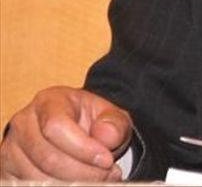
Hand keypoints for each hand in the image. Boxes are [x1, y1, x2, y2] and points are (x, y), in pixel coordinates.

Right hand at [0, 86, 131, 182]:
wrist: (77, 131)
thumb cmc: (92, 122)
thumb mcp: (110, 116)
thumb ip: (114, 123)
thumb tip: (106, 136)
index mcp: (49, 101)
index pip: (57, 126)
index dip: (83, 148)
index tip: (107, 160)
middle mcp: (24, 123)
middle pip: (47, 157)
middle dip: (83, 171)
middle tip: (107, 174)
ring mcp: (12, 148)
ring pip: (38, 177)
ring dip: (72, 183)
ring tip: (98, 178)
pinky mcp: (9, 170)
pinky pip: (29, 186)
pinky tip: (79, 183)